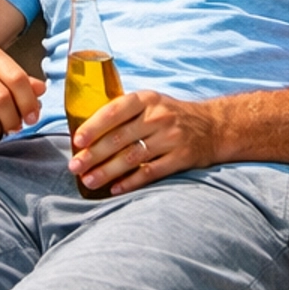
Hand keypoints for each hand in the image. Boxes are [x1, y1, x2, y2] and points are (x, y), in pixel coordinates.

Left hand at [71, 87, 220, 191]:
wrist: (213, 126)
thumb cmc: (170, 115)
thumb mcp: (150, 103)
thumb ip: (124, 112)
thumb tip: (85, 130)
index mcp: (146, 99)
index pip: (114, 110)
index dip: (94, 126)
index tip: (77, 140)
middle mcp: (158, 117)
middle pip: (119, 138)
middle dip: (93, 154)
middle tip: (75, 166)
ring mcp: (171, 138)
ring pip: (132, 157)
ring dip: (107, 171)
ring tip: (89, 180)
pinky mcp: (181, 158)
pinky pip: (151, 172)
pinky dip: (131, 182)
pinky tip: (115, 189)